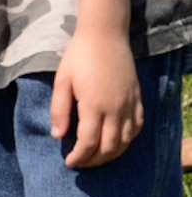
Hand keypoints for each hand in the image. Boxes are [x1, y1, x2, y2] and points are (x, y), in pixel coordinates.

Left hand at [51, 28, 141, 166]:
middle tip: (82, 163)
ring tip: (98, 157)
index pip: (88, 143)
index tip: (70, 162)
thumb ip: (60, 109)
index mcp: (94, 105)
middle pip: (108, 147)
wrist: (105, 33)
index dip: (79, 157)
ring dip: (112, 154)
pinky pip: (137, 127)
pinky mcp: (138, 98)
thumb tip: (57, 136)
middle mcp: (115, 109)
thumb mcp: (63, 79)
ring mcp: (129, 105)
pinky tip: (119, 141)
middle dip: (94, 160)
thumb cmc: (79, 54)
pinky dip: (128, 140)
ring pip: (125, 142)